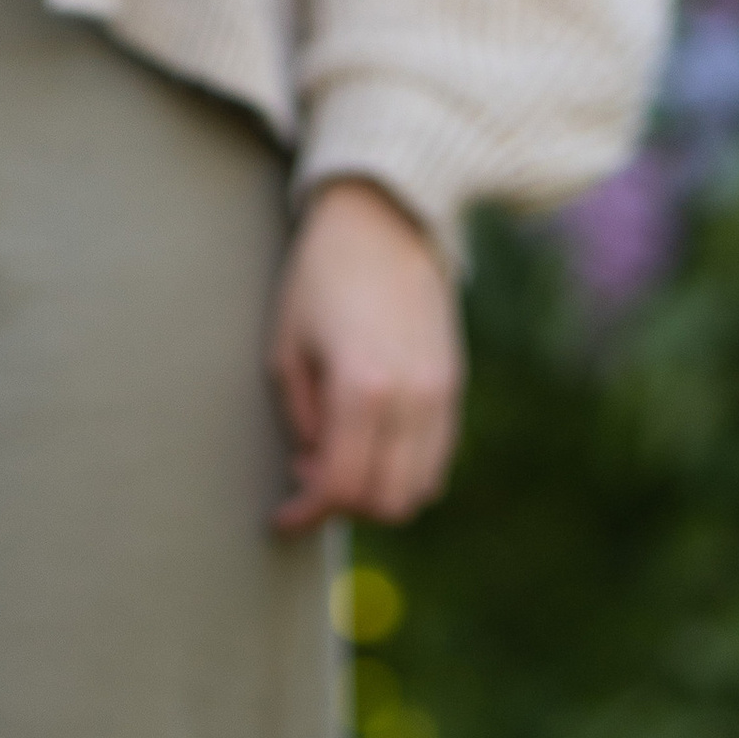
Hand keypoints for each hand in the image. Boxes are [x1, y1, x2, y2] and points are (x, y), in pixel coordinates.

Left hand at [268, 177, 464, 534]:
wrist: (386, 219)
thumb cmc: (322, 275)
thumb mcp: (287, 348)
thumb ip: (302, 420)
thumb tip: (316, 468)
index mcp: (362, 388)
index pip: (343, 486)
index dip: (309, 513)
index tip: (284, 518)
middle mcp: (411, 398)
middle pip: (387, 501)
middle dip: (345, 506)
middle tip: (311, 477)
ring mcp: (441, 394)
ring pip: (419, 489)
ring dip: (377, 492)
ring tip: (343, 458)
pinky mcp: (454, 386)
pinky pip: (437, 459)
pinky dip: (404, 470)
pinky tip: (373, 442)